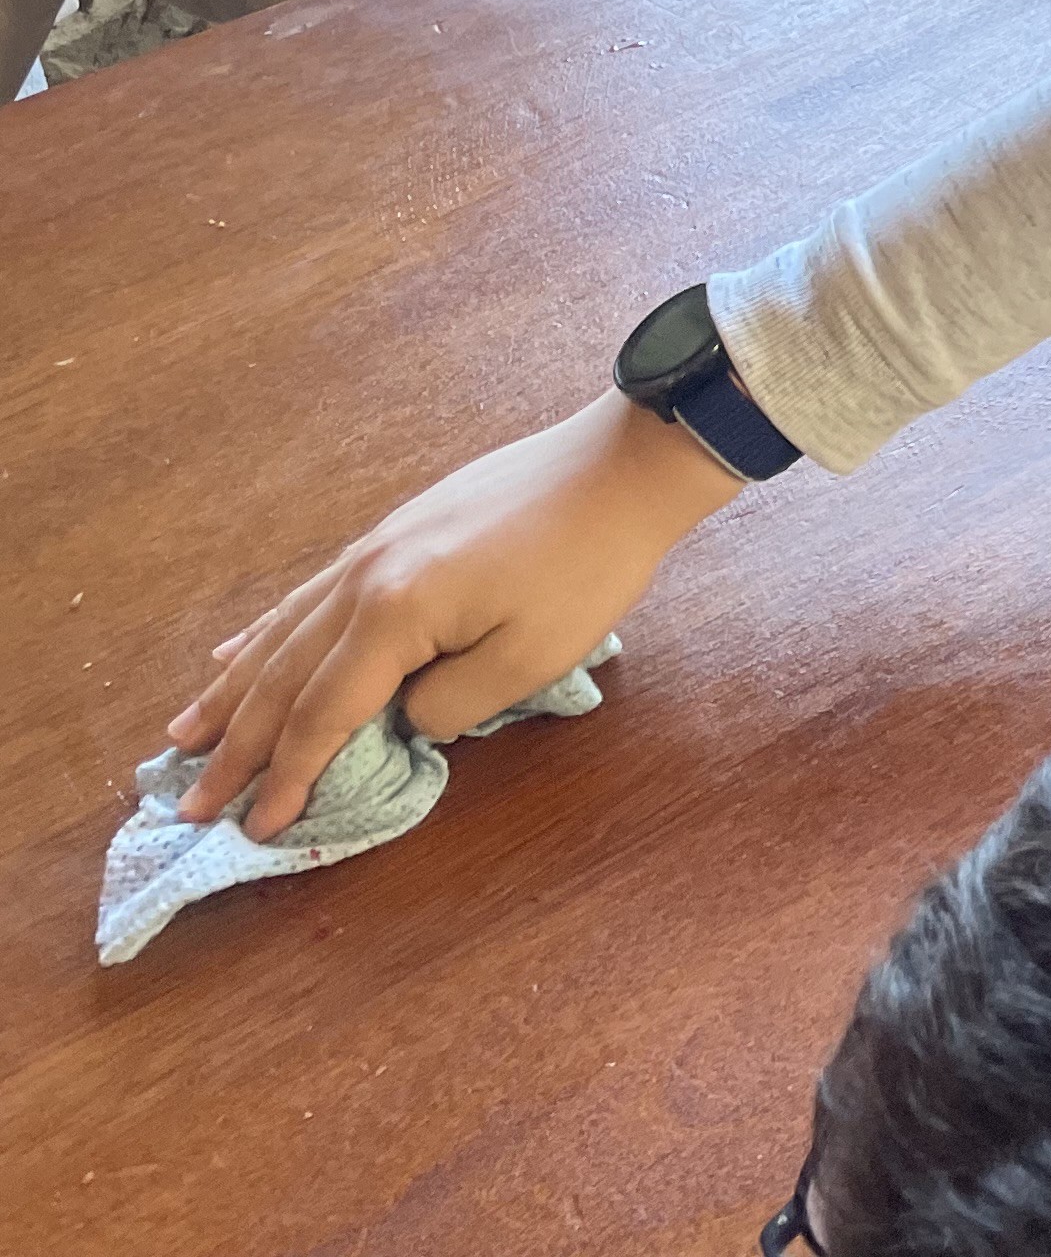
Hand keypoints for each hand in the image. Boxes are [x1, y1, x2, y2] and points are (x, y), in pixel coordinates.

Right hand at [165, 390, 741, 835]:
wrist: (623, 465)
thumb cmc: (589, 563)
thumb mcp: (529, 658)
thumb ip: (451, 705)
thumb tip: (403, 718)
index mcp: (394, 613)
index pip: (322, 714)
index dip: (288, 775)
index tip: (256, 829)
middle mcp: (365, 577)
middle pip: (283, 676)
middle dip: (236, 746)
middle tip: (188, 802)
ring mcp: (374, 548)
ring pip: (283, 633)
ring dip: (232, 689)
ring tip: (184, 733)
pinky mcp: (394, 533)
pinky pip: (308, 596)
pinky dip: (265, 632)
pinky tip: (235, 650)